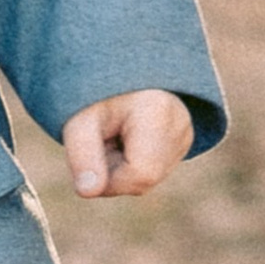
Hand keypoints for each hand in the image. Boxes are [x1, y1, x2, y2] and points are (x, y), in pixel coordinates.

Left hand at [62, 89, 193, 199]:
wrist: (115, 70)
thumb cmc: (94, 94)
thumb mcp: (79, 119)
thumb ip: (82, 154)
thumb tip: (88, 192)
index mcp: (159, 111)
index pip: (141, 174)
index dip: (109, 178)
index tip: (91, 153)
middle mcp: (181, 124)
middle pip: (144, 180)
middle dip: (113, 171)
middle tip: (100, 139)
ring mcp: (185, 135)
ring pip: (147, 179)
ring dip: (120, 167)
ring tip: (111, 134)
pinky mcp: (181, 143)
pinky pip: (152, 170)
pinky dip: (131, 162)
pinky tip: (123, 138)